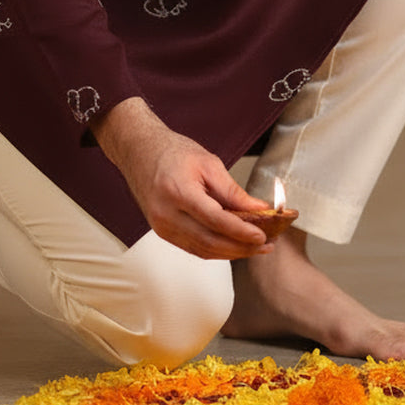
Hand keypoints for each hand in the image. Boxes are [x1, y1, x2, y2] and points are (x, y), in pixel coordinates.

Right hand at [91, 98, 271, 259]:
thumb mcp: (208, 163)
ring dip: (231, 252)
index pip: (216, 221)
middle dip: (241, 248)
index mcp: (178, 192)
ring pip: (202, 250)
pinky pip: (193, 248)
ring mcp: (161, 226)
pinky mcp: (162, 232)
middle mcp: (166, 214)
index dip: (241, 232)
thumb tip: (259, 209)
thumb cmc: (171, 152)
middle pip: (210, 242)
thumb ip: (233, 191)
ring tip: (254, 248)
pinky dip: (215, 250)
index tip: (262, 236)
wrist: (140, 151)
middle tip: (265, 246)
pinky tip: (232, 246)